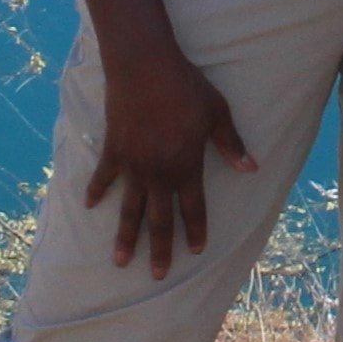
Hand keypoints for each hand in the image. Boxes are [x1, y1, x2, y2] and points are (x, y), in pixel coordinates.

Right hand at [84, 37, 253, 275]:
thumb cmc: (187, 87)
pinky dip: (96, 191)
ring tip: (120, 261)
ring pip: (129, 209)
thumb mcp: (217, 113)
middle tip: (158, 275)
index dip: (196, 230)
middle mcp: (158, 173)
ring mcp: (132, 164)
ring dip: (126, 236)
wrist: (145, 66)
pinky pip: (103, 177)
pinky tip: (90, 206)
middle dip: (159, 249)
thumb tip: (252, 168)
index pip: (193, 208)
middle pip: (159, 219)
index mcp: (186, 166)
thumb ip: (231, 145)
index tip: (196, 251)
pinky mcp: (113, 150)